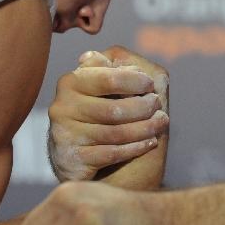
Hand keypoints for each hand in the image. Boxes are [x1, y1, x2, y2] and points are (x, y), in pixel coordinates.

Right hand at [48, 46, 169, 182]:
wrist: (77, 154)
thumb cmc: (99, 113)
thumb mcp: (104, 88)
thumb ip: (115, 71)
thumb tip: (130, 66)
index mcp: (71, 82)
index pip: (108, 78)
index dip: (135, 81)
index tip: (150, 85)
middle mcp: (63, 106)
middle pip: (113, 109)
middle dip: (143, 107)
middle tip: (158, 106)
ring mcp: (65, 134)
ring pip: (115, 133)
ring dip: (145, 128)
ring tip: (161, 123)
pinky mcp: (72, 159)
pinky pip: (111, 153)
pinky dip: (135, 147)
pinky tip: (150, 142)